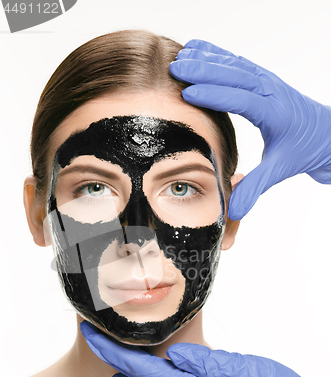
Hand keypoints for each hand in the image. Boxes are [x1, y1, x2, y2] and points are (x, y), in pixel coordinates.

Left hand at [80, 320, 330, 376]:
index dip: (115, 353)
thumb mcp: (245, 371)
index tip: (93, 336)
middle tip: (90, 332)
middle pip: (138, 375)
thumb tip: (175, 357)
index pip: (145, 370)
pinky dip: (140, 372)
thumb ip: (210, 365)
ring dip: (122, 361)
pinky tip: (129, 369)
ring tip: (104, 343)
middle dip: (111, 355)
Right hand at [169, 39, 330, 219]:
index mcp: (275, 113)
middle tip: (176, 68)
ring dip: (208, 59)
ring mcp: (268, 82)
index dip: (214, 95)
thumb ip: (255, 188)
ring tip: (181, 57)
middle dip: (205, 69)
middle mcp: (272, 91)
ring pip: (235, 64)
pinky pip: (239, 63)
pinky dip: (218, 55)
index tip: (187, 93)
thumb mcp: (280, 170)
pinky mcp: (264, 80)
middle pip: (236, 74)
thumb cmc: (303, 150)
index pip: (242, 99)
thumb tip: (233, 211)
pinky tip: (199, 50)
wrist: (326, 134)